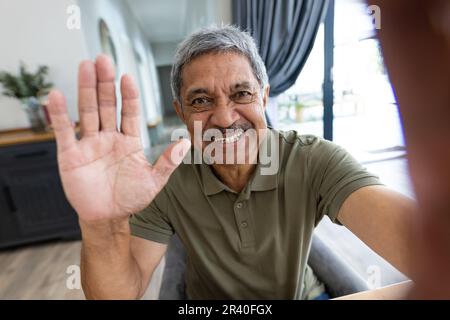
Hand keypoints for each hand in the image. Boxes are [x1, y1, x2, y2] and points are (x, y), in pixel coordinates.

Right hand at [47, 55, 189, 222]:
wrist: (109, 218)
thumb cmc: (131, 199)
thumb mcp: (154, 181)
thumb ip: (167, 162)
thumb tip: (185, 143)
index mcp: (128, 141)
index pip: (129, 112)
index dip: (128, 95)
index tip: (128, 77)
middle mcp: (108, 137)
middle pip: (106, 105)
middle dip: (105, 83)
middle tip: (103, 59)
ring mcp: (89, 144)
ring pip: (87, 111)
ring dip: (85, 89)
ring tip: (85, 66)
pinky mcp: (70, 155)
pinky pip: (64, 131)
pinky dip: (59, 114)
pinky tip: (56, 95)